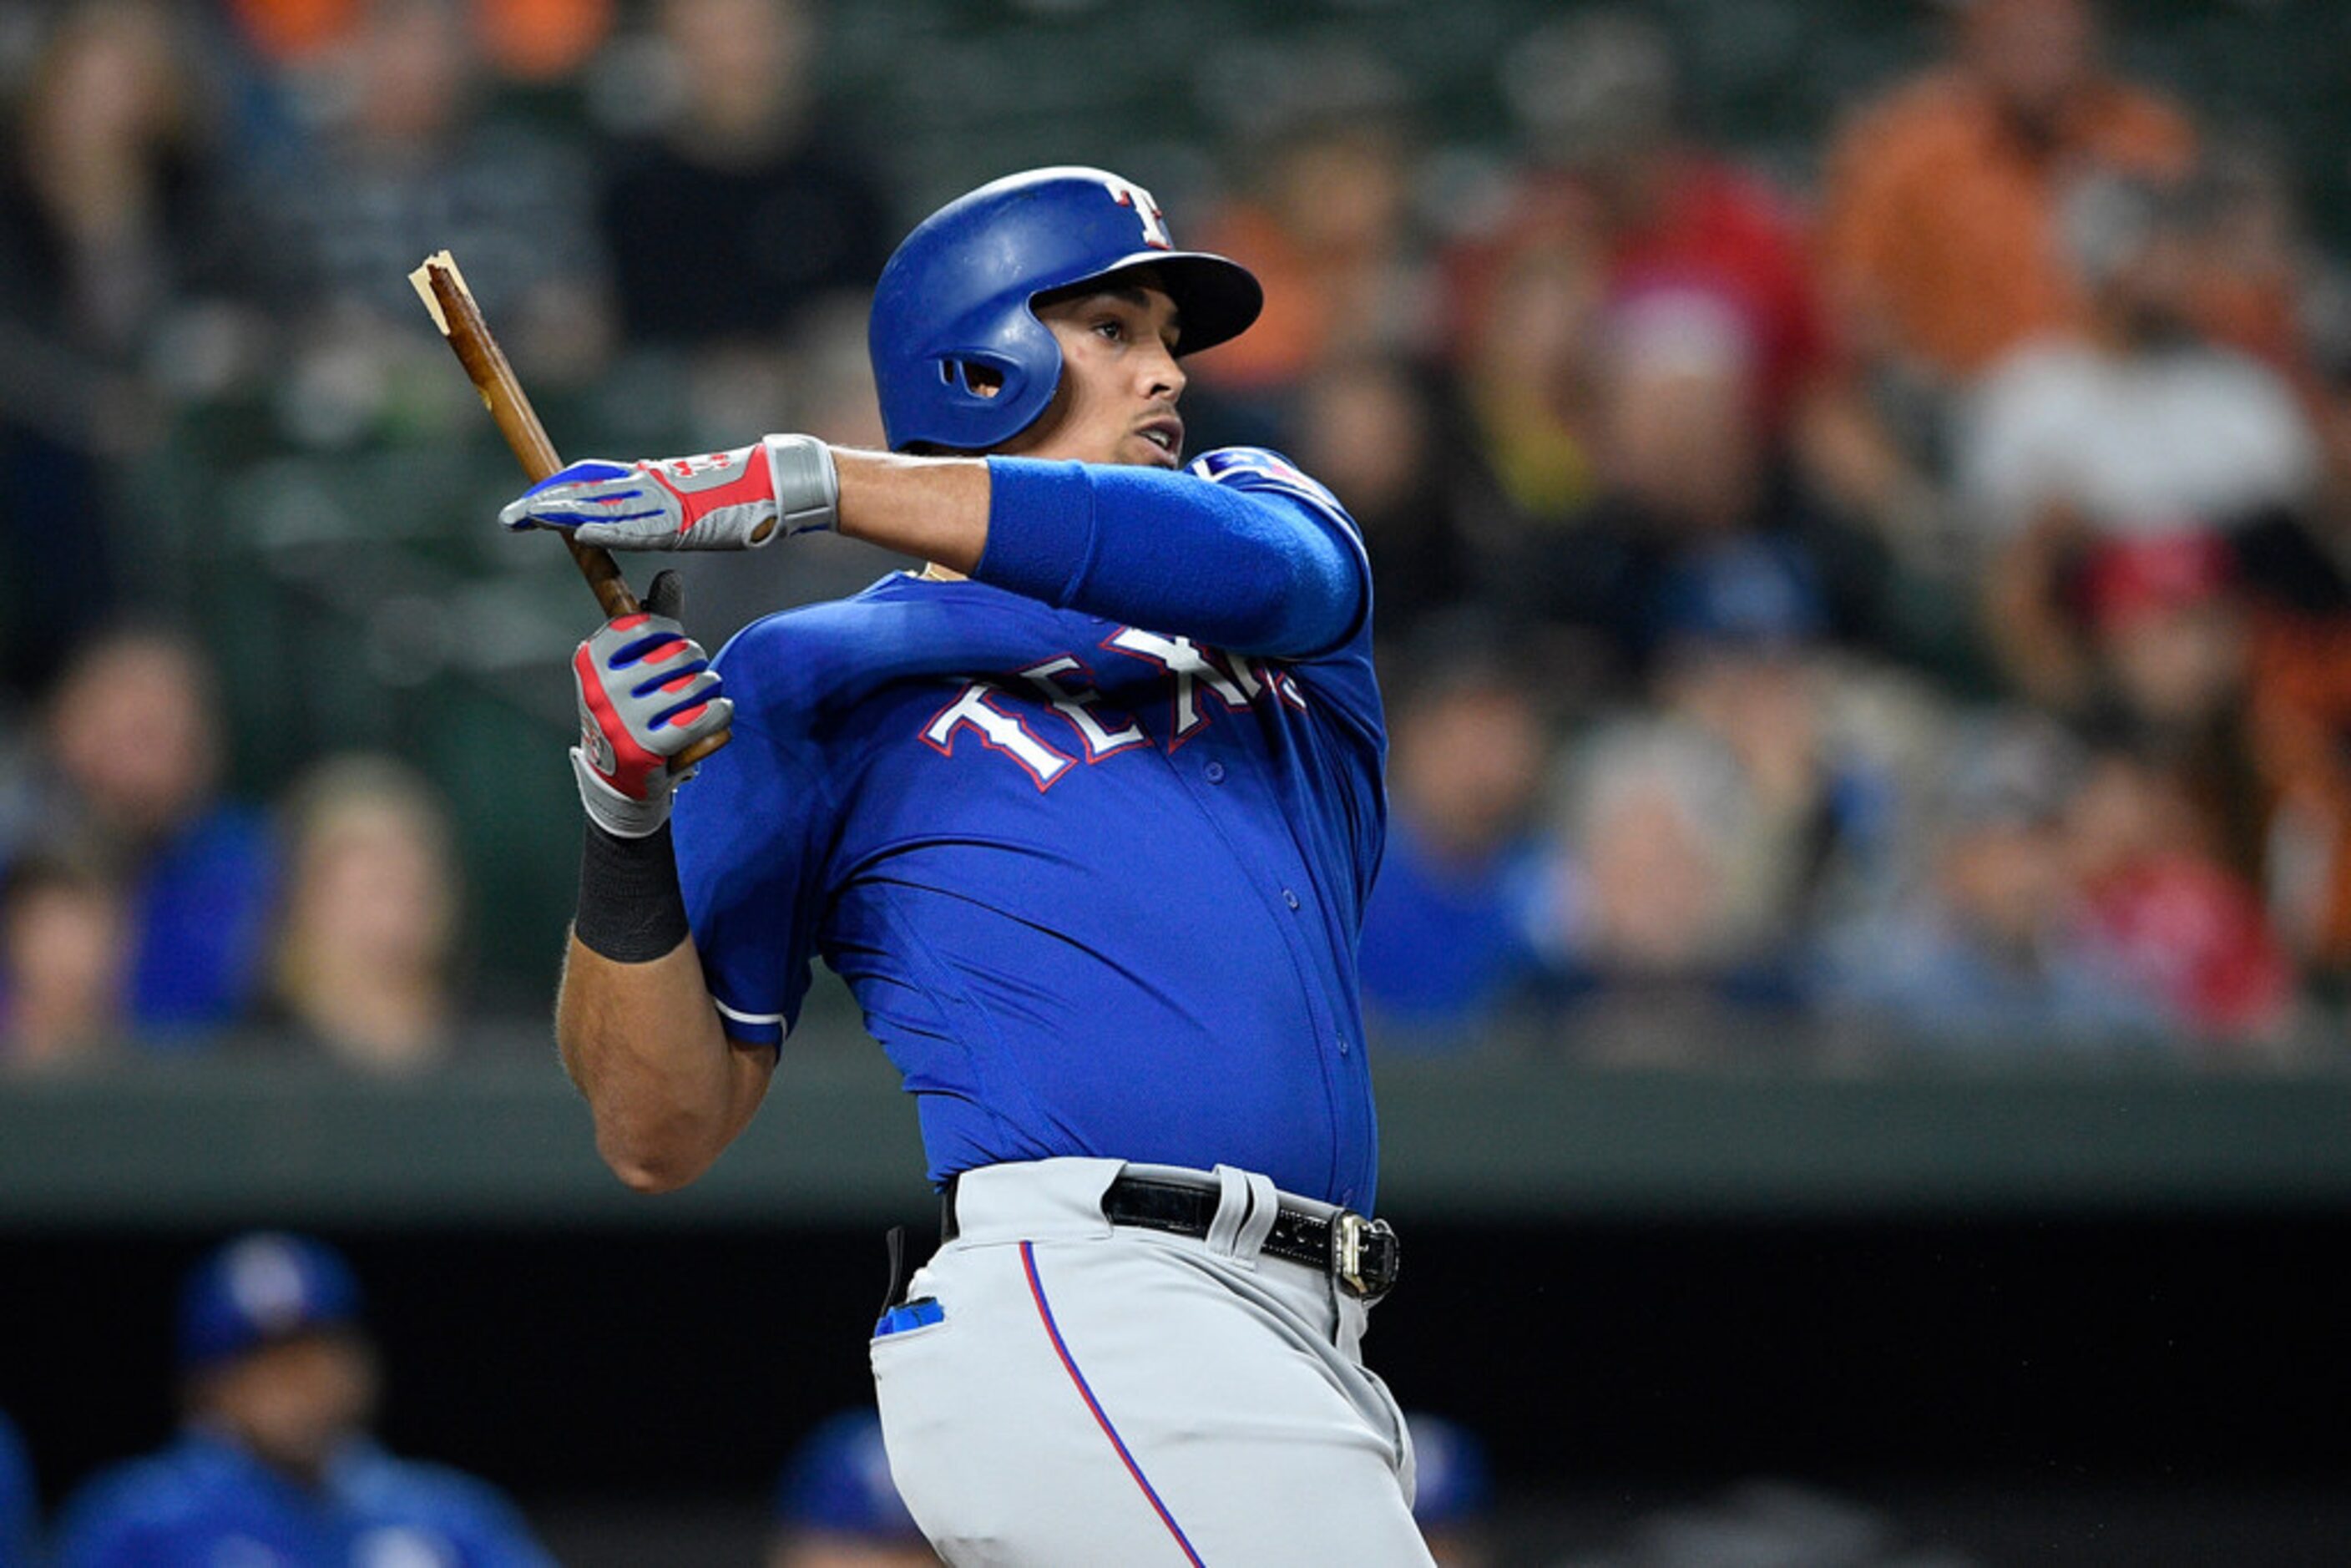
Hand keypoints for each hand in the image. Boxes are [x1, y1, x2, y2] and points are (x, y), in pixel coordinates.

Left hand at [502, 434, 837, 550]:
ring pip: (603, 506)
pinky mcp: (681, 521)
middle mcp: (650, 484)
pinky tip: (579, 534)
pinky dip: (608, 532)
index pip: (591, 479)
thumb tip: (642, 521)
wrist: (779, 483)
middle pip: (586, 490)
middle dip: (545, 503)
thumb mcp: (692, 502)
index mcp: (650, 478)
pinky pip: (638, 529)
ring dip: (564, 514)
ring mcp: (663, 500)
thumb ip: (660, 509)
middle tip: (510, 518)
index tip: (529, 506)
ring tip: (528, 521)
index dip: (558, 489)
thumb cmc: (743, 496)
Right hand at [570, 572, 731, 837]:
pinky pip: (704, 717)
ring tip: (702, 697)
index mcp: (592, 656)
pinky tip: (717, 712)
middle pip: (681, 654)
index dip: (673, 636)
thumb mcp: (635, 661)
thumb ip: (656, 620)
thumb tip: (671, 574)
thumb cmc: (629, 707)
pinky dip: (720, 713)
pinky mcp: (646, 749)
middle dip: (695, 664)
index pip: (652, 625)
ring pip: (697, 685)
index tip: (669, 651)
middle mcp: (600, 686)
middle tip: (690, 678)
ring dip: (710, 690)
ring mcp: (621, 719)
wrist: (615, 778)